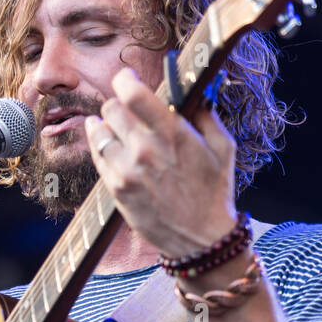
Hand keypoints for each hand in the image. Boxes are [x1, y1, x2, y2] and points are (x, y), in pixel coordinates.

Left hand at [84, 66, 237, 255]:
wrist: (200, 241)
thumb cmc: (214, 193)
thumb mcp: (223, 149)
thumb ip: (207, 115)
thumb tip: (194, 91)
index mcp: (172, 133)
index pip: (132, 93)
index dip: (124, 80)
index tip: (127, 80)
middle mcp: (145, 149)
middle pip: (111, 108)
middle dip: (118, 104)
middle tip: (124, 109)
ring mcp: (127, 171)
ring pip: (99, 132)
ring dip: (105, 125)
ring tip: (110, 126)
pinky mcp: (116, 189)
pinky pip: (98, 156)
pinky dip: (101, 147)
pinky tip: (108, 145)